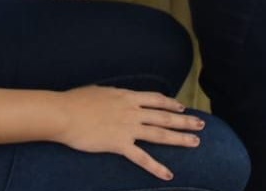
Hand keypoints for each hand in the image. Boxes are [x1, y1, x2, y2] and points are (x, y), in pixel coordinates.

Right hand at [52, 86, 205, 180]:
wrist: (64, 113)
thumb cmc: (75, 101)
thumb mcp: (98, 91)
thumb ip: (111, 95)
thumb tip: (114, 96)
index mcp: (126, 97)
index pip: (155, 99)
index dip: (171, 103)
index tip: (182, 106)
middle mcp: (132, 111)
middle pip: (164, 115)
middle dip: (184, 120)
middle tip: (201, 124)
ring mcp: (128, 127)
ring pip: (160, 134)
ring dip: (179, 138)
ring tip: (195, 142)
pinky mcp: (120, 144)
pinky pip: (142, 157)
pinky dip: (156, 167)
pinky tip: (168, 174)